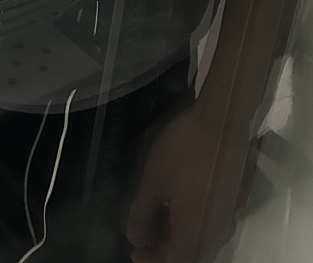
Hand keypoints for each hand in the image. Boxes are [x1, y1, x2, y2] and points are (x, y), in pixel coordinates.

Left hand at [126, 103, 254, 262]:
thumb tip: (136, 238)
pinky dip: (190, 222)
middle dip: (164, 250)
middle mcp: (217, 231)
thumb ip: (142, 214)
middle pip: (190, 254)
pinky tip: (176, 204)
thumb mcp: (153, 180)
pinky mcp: (233, 199)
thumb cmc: (184, 150)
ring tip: (154, 218)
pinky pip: (210, 223)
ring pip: (201, 239)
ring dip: (177, 236)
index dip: (152, 261)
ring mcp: (229, 215)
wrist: (222, 120)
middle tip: (141, 234)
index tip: (134, 249)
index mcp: (196, 232)